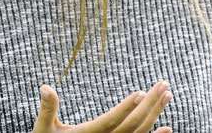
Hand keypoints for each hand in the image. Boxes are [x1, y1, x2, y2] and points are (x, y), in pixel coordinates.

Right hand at [32, 80, 172, 132]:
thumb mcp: (43, 130)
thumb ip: (47, 109)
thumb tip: (45, 86)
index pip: (110, 121)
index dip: (125, 108)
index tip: (140, 92)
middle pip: (132, 125)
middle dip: (149, 104)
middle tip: (163, 84)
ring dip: (155, 114)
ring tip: (167, 94)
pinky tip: (167, 128)